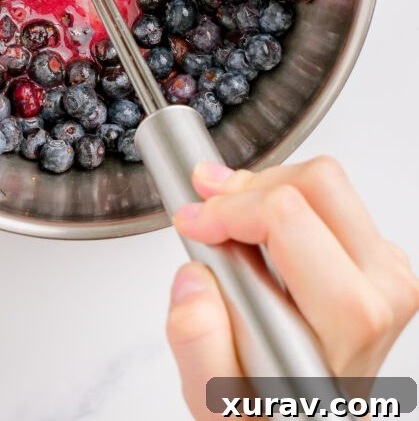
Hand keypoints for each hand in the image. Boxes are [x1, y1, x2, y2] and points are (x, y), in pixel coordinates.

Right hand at [166, 157, 418, 420]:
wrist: (308, 420)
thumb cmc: (274, 411)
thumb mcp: (218, 402)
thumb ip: (200, 348)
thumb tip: (194, 283)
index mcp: (352, 317)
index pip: (289, 216)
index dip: (227, 210)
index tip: (193, 223)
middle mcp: (380, 286)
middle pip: (316, 183)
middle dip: (246, 191)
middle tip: (205, 215)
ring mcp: (383, 267)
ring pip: (323, 181)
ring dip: (263, 192)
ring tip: (225, 222)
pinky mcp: (375, 254)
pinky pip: (327, 198)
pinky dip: (279, 200)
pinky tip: (251, 233)